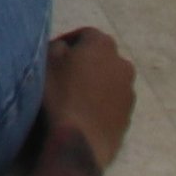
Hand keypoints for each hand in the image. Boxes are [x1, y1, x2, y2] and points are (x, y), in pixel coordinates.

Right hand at [42, 25, 138, 167]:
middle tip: (63, 77)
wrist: (80, 141)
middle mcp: (123, 63)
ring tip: (74, 98)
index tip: (52, 58)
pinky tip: (84, 114)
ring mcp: (129, 91)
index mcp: (103, 44)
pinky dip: (101, 103)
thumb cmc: (59, 96)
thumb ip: (57, 46)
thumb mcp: (47, 62)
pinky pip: (112, 102)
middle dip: (84, 63)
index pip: (84, 34)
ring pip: (108, 80)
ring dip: (94, 84)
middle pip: (100, 57)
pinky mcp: (129, 115)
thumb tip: (65, 48)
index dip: (65, 43)